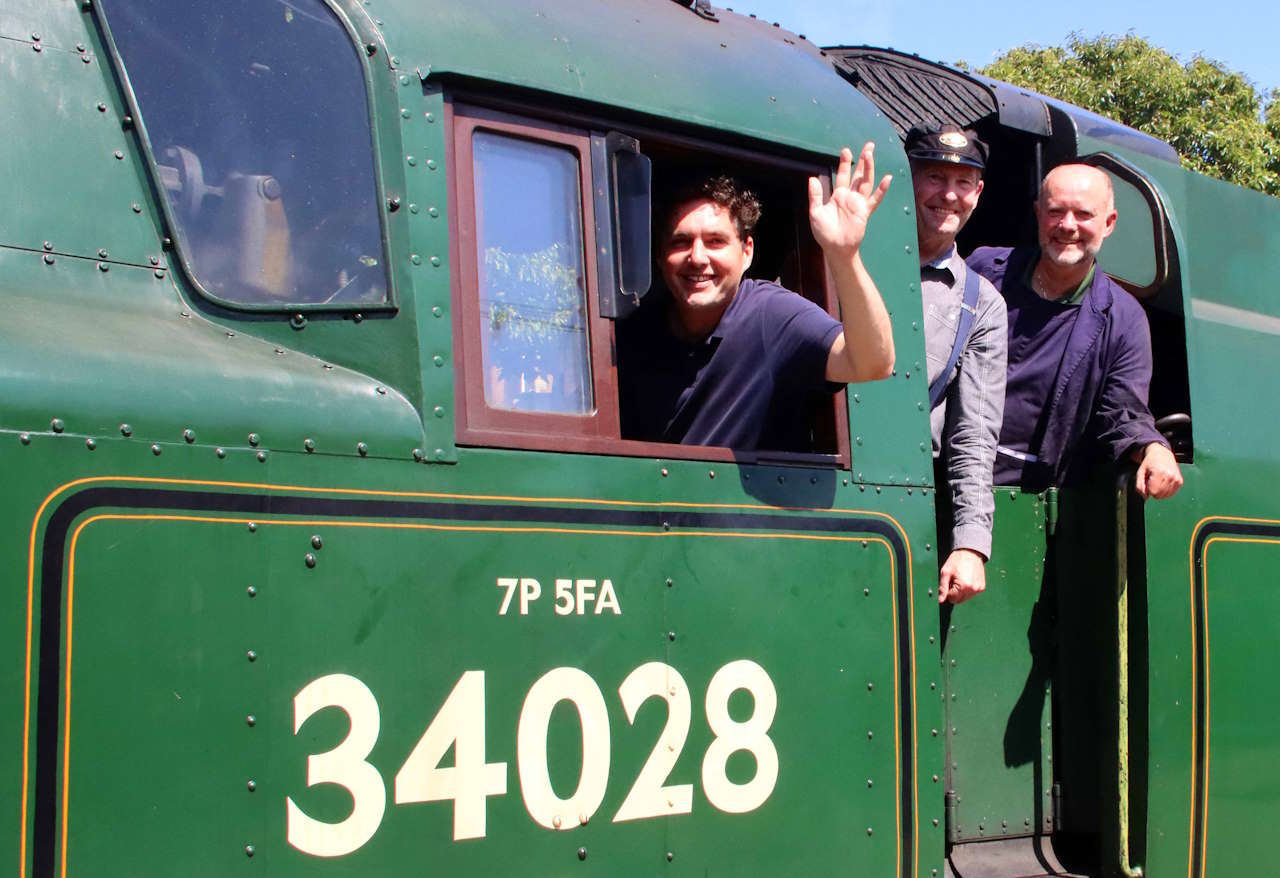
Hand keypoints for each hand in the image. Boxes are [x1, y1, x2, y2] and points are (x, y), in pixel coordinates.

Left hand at [807, 143, 891, 258]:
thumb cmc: (824, 232)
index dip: (845, 163)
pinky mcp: (865, 212)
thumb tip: (812, 178)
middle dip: (863, 160)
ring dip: (869, 169)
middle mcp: (850, 197)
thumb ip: (815, 196)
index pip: (843, 175)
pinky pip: (875, 199)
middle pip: (858, 174)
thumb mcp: (815, 213)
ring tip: (870, 155)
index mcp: (838, 195)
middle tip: (868, 145)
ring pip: (866, 182)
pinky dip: (882, 190)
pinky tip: (887, 179)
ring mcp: (859, 203)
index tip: (846, 150)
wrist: (835, 248)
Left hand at [938, 548, 986, 604]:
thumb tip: (941, 600)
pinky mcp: (982, 587)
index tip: (949, 582)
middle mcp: (973, 589)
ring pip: (965, 598)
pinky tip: (967, 579)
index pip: (952, 599)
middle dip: (955, 592)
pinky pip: (972, 594)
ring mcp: (979, 589)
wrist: (970, 552)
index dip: (948, 591)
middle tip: (955, 580)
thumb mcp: (945, 573)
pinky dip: (968, 589)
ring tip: (961, 579)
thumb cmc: (957, 560)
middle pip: (959, 600)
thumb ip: (943, 588)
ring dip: (961, 592)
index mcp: (964, 586)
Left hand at [1135, 442, 1182, 499]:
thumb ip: (1139, 486)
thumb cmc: (1149, 463)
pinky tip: (1163, 482)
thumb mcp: (1140, 472)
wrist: (1162, 454)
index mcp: (1160, 473)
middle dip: (1153, 490)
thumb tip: (1145, 497)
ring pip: (1165, 496)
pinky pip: (1171, 493)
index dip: (1147, 489)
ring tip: (1158, 480)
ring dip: (1159, 491)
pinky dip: (1165, 491)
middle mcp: (1170, 476)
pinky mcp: (1180, 481)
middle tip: (1152, 480)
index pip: (1153, 492)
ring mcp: (1176, 479)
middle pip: (1159, 495)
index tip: (1147, 482)